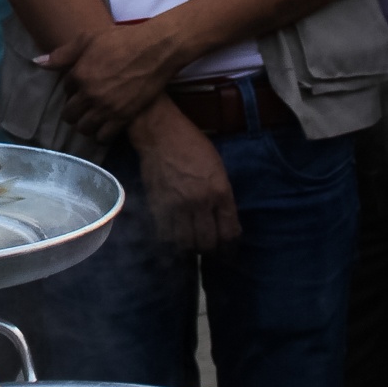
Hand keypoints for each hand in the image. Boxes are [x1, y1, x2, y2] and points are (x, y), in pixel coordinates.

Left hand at [44, 23, 183, 140]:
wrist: (155, 50)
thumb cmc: (121, 39)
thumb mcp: (88, 39)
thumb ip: (62, 53)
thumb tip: (36, 62)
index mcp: (79, 74)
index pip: (65, 90)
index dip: (71, 89)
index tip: (79, 87)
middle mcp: (90, 95)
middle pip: (70, 114)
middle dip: (72, 112)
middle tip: (80, 108)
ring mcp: (107, 108)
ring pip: (84, 129)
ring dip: (84, 125)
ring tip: (90, 119)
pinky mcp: (123, 117)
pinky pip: (103, 136)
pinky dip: (100, 135)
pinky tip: (103, 128)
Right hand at [128, 101, 239, 251]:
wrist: (160, 133)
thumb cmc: (193, 145)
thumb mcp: (218, 168)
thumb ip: (222, 195)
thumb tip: (223, 220)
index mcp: (220, 191)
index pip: (229, 232)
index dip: (230, 248)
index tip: (229, 253)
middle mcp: (200, 202)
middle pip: (207, 242)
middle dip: (211, 251)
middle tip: (210, 251)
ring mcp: (177, 205)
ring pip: (185, 243)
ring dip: (191, 249)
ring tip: (192, 246)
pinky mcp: (157, 205)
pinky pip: (165, 234)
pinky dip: (171, 241)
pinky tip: (174, 239)